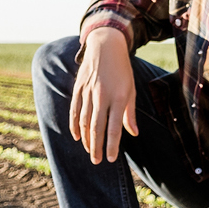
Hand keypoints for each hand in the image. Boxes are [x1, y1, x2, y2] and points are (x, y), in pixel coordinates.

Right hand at [69, 26, 137, 164]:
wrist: (105, 46)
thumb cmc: (122, 71)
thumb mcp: (130, 90)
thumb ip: (130, 113)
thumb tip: (133, 133)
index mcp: (118, 98)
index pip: (114, 128)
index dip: (111, 145)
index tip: (110, 159)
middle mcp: (102, 96)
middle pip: (97, 128)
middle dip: (96, 147)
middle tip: (96, 161)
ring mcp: (88, 92)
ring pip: (85, 121)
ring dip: (86, 139)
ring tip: (89, 151)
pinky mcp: (78, 88)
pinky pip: (75, 111)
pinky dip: (75, 125)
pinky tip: (77, 136)